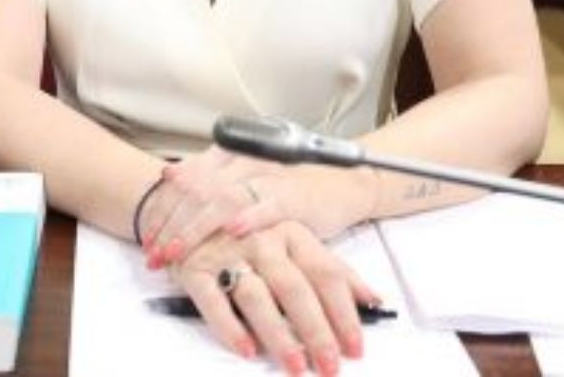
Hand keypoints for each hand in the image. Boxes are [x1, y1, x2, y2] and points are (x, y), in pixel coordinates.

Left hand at [140, 147, 369, 269]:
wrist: (339, 185)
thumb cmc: (286, 192)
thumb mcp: (243, 187)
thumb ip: (210, 188)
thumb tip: (168, 190)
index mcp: (227, 158)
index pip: (184, 181)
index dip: (162, 210)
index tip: (147, 239)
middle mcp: (243, 163)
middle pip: (196, 191)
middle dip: (170, 226)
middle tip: (154, 255)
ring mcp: (267, 178)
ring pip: (222, 198)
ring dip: (196, 229)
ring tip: (177, 252)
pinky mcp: (293, 196)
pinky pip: (267, 205)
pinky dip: (249, 218)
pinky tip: (232, 231)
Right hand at [172, 220, 378, 376]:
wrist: (188, 203)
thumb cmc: (251, 231)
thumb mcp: (296, 240)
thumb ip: (334, 269)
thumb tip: (375, 300)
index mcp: (291, 232)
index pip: (326, 274)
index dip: (344, 313)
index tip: (356, 347)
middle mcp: (262, 240)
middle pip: (295, 289)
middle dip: (316, 332)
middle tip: (329, 366)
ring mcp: (226, 253)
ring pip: (257, 297)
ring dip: (278, 335)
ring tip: (295, 365)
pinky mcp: (195, 268)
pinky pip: (212, 301)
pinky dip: (229, 327)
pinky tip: (247, 350)